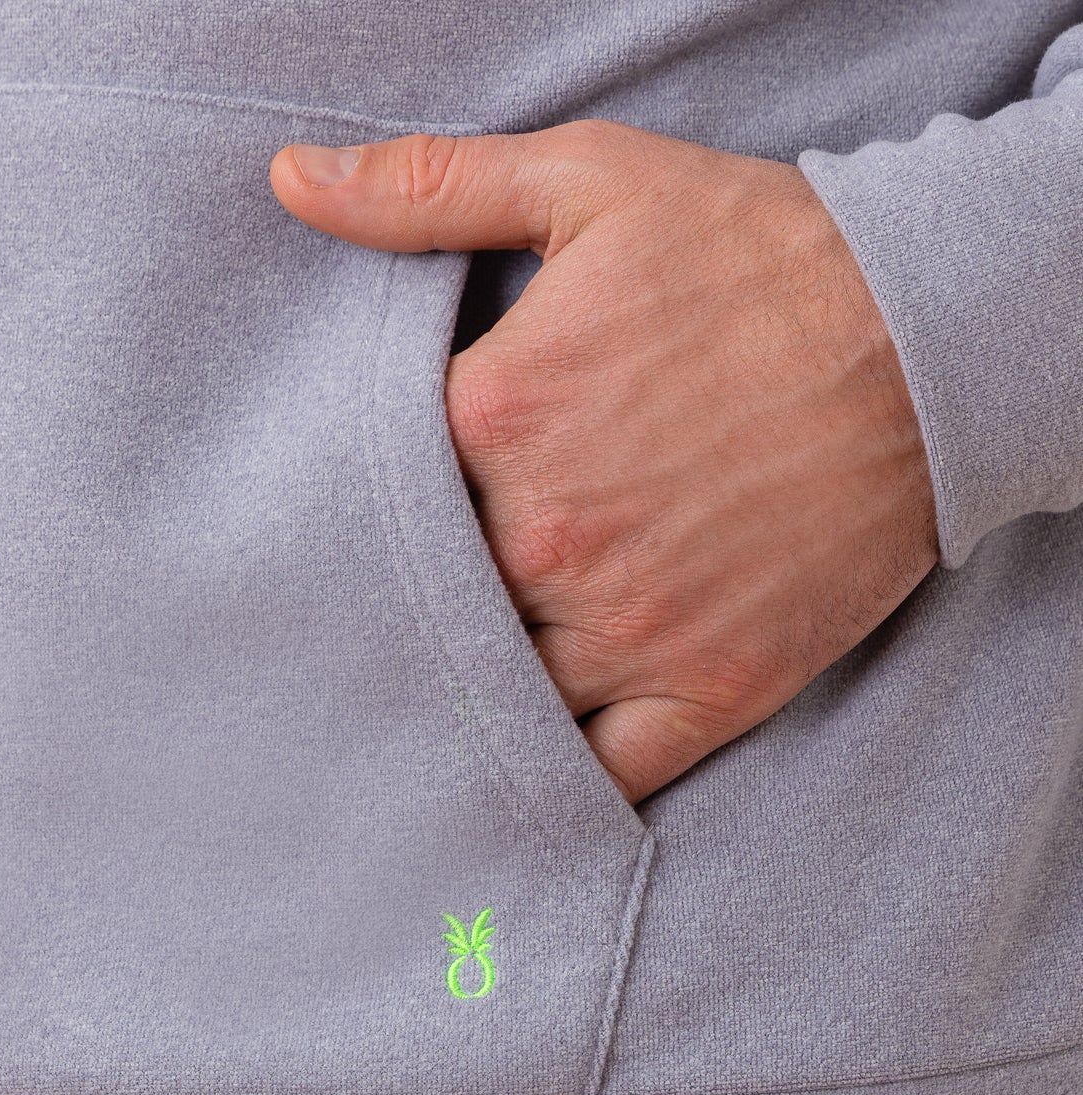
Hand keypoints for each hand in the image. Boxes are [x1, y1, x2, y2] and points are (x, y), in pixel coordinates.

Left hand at [270, 122, 938, 803]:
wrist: (929, 340)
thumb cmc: (760, 257)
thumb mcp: (591, 181)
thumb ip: (431, 191)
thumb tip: (295, 183)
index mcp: (494, 420)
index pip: (375, 493)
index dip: (372, 503)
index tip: (381, 504)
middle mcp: (543, 541)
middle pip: (426, 603)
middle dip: (411, 603)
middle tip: (399, 606)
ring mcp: (625, 629)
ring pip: (496, 697)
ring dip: (466, 697)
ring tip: (443, 692)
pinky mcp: (703, 690)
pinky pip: (599, 775)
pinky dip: (553, 784)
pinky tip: (519, 775)